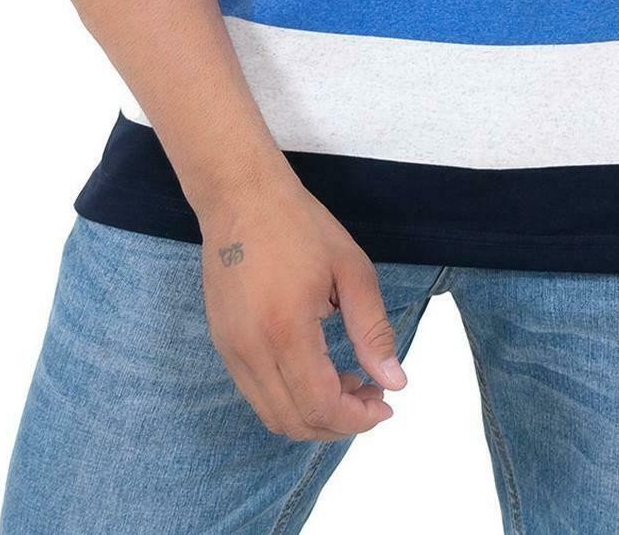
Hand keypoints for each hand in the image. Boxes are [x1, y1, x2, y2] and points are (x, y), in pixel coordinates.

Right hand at [198, 167, 408, 440]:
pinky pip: (256, 393)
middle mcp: (251, 350)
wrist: (240, 196)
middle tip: (371, 395)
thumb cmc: (300, 225)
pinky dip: (289, 398)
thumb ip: (373, 330)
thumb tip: (395, 382)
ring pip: (272, 415)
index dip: (357, 418)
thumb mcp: (351, 269)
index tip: (384, 404)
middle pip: (295, 422)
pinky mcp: (223, 345)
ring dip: (313, 414)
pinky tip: (316, 370)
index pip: (321, 405)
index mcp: (286, 330)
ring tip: (347, 382)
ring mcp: (230, 351)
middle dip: (339, 422)